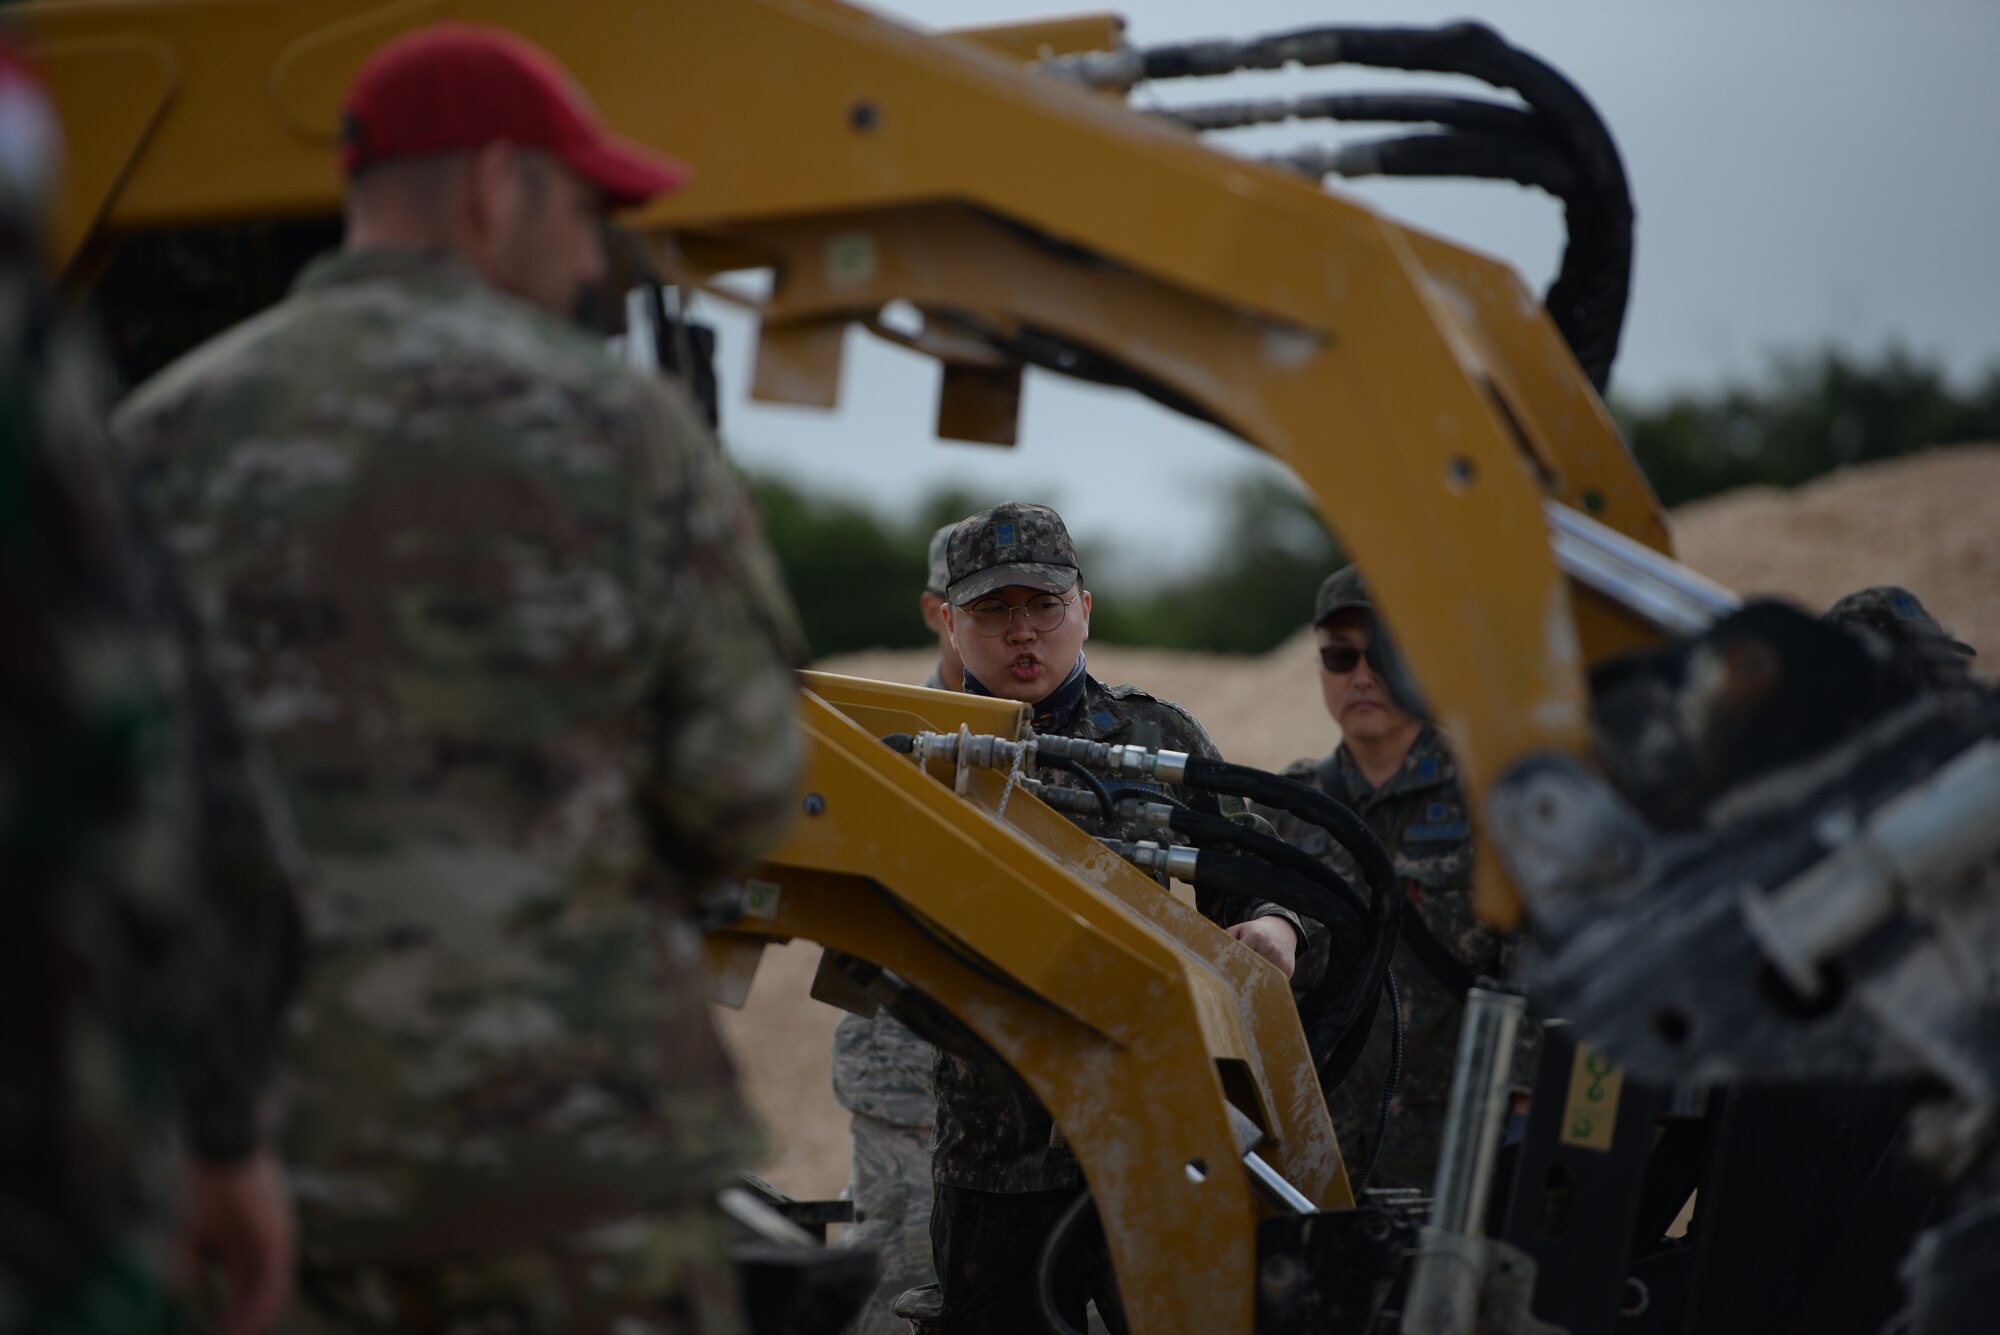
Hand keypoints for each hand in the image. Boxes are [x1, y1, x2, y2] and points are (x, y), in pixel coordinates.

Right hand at [184, 1151, 295, 1334]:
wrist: (223, 1146)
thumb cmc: (205, 1181)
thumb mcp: (189, 1231)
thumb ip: (185, 1260)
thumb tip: (180, 1289)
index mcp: (248, 1248)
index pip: (245, 1293)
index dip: (232, 1319)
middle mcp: (267, 1249)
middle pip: (261, 1300)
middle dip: (246, 1326)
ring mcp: (277, 1244)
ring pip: (273, 1297)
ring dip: (254, 1323)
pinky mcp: (280, 1237)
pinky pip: (277, 1282)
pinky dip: (262, 1308)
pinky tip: (245, 1327)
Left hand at [1228, 918, 1298, 978]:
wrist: (1282, 931)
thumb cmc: (1256, 932)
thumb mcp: (1240, 928)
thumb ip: (1226, 937)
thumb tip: (1214, 953)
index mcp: (1256, 936)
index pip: (1239, 955)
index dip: (1231, 964)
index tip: (1224, 971)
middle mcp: (1270, 948)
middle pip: (1250, 969)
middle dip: (1241, 974)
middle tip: (1233, 980)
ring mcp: (1280, 960)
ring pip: (1261, 978)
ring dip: (1253, 980)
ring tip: (1247, 979)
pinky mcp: (1287, 970)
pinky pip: (1273, 982)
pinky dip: (1266, 982)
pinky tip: (1261, 978)